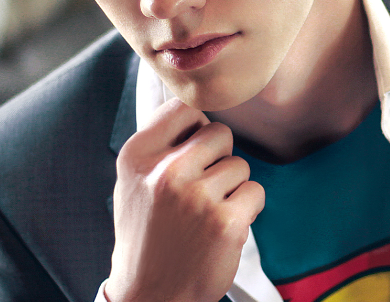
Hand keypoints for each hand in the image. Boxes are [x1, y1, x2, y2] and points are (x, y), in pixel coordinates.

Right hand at [105, 98, 264, 301]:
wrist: (150, 295)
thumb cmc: (147, 235)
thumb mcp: (134, 182)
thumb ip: (160, 144)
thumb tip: (195, 106)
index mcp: (138, 156)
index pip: (185, 108)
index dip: (198, 127)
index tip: (195, 148)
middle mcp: (166, 172)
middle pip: (221, 133)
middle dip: (219, 157)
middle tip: (202, 188)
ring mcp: (197, 197)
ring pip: (240, 165)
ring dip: (232, 187)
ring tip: (207, 213)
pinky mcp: (226, 222)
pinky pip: (255, 191)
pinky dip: (247, 209)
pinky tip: (223, 227)